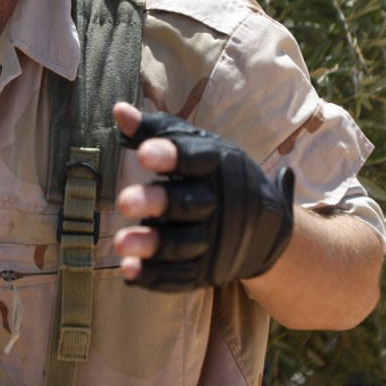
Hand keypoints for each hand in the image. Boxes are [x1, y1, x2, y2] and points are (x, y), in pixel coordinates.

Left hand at [113, 103, 294, 290]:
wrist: (267, 228)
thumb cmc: (217, 175)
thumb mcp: (198, 147)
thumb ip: (158, 131)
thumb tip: (118, 110)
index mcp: (218, 166)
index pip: (196, 159)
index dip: (171, 155)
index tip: (142, 153)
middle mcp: (219, 203)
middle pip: (188, 204)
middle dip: (157, 203)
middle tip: (123, 202)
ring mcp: (215, 240)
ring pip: (182, 244)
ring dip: (151, 244)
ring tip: (119, 243)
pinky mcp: (207, 269)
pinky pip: (181, 276)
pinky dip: (154, 275)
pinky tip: (129, 271)